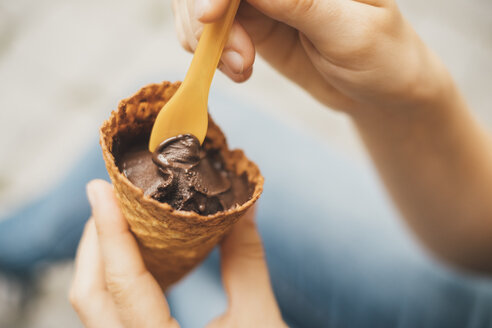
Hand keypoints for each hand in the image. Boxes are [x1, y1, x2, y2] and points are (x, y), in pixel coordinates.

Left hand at [69, 180, 285, 327]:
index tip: (100, 189)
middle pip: (89, 297)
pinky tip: (136, 259)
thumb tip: (243, 206)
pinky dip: (114, 281)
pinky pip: (107, 316)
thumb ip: (247, 260)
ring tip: (120, 221)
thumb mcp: (260, 321)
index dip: (111, 232)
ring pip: (92, 308)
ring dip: (100, 260)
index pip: (125, 286)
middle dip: (95, 242)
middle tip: (110, 199)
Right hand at [173, 0, 447, 112]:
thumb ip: (301, 4)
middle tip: (237, 58)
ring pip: (203, 5)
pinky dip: (211, 52)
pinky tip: (239, 70)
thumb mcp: (349, 31)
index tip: (209, 17)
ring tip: (241, 68)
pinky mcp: (255, 23)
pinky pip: (212, 30)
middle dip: (207, 18)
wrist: (380, 91)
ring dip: (208, 39)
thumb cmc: (383, 57)